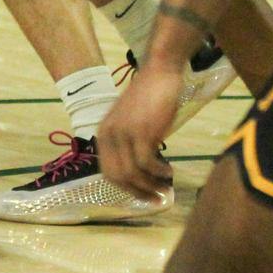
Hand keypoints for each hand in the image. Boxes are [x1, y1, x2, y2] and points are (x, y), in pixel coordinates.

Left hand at [99, 61, 180, 200]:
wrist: (158, 74)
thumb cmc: (149, 99)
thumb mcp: (131, 123)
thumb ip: (130, 144)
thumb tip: (142, 172)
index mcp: (103, 134)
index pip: (108, 172)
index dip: (125, 188)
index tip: (141, 196)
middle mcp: (108, 135)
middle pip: (118, 177)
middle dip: (138, 192)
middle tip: (157, 198)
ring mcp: (124, 133)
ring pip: (133, 173)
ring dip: (151, 185)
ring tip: (166, 186)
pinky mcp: (142, 131)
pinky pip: (147, 163)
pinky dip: (159, 171)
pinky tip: (169, 170)